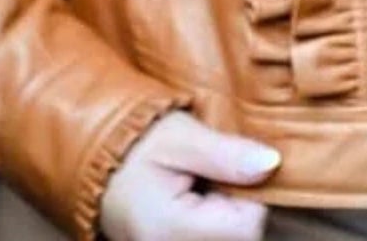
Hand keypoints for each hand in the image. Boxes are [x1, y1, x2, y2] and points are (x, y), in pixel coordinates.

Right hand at [98, 108, 280, 240]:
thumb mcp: (181, 136)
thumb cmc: (134, 143)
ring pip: (227, 240)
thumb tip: (272, 164)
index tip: (231, 167)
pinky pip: (211, 239)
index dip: (251, 194)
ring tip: (200, 188)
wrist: (94, 161)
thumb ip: (226, 154)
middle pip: (239, 239)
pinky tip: (196, 203)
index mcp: (172, 230)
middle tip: (211, 175)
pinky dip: (212, 223)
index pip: (248, 226)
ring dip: (225, 215)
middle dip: (237, 205)